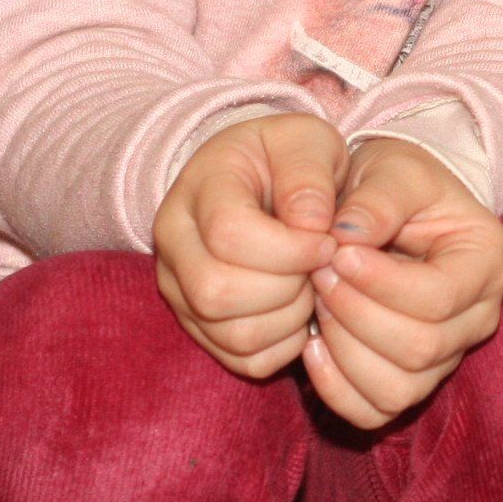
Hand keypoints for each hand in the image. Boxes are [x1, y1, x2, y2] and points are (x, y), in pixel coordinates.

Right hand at [155, 112, 342, 378]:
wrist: (268, 179)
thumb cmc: (291, 158)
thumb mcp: (308, 142)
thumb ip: (309, 175)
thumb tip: (310, 225)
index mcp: (198, 189)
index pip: (228, 235)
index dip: (290, 248)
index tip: (328, 241)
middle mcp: (174, 243)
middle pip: (217, 293)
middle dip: (288, 287)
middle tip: (320, 267)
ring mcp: (179, 289)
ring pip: (231, 334)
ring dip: (290, 318)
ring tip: (312, 284)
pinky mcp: (198, 325)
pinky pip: (243, 359)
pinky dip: (285, 344)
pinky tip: (300, 307)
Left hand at [300, 137, 502, 428]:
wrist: (393, 207)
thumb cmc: (397, 185)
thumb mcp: (393, 171)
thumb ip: (378, 198)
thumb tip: (347, 236)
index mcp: (488, 261)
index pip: (440, 298)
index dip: (382, 284)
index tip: (334, 252)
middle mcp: (480, 316)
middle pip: (421, 348)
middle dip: (357, 314)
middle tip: (318, 274)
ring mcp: (449, 355)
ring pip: (400, 389)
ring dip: (344, 351)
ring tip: (317, 304)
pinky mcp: (412, 380)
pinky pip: (376, 411)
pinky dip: (336, 388)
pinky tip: (311, 345)